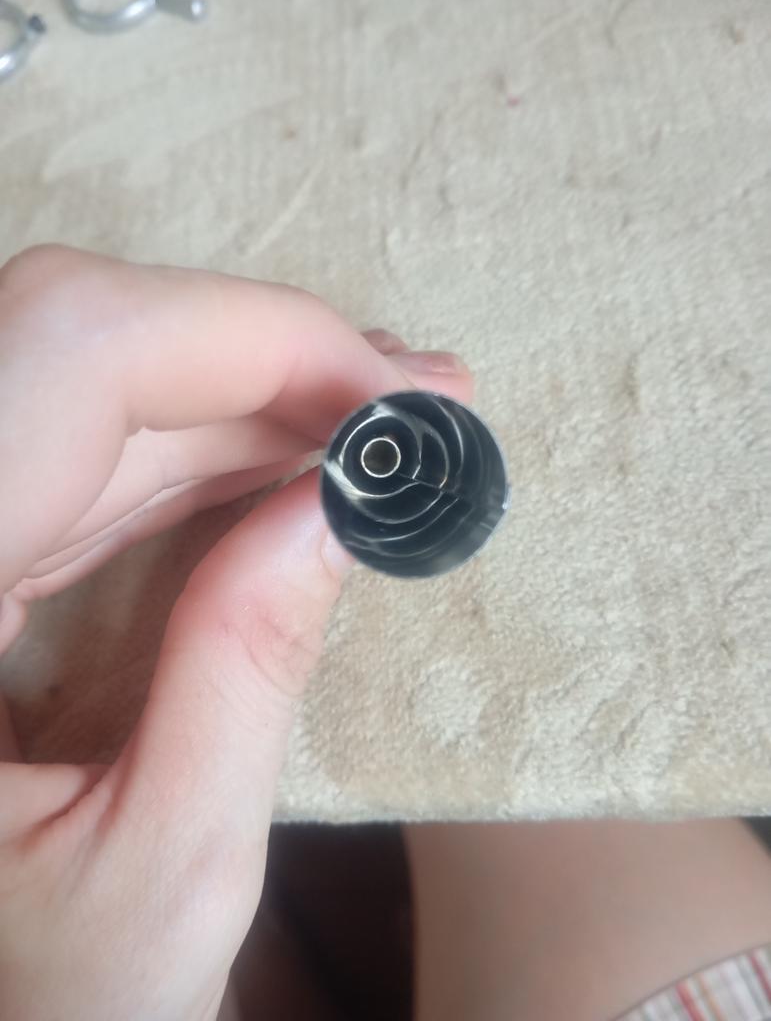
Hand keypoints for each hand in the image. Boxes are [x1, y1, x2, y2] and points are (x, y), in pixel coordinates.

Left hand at [0, 246, 471, 1019]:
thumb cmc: (36, 1006)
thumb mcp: (162, 871)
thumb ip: (246, 672)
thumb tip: (335, 508)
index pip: (73, 354)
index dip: (249, 340)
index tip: (393, 396)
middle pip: (88, 348)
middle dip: (274, 361)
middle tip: (420, 402)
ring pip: (101, 387)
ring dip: (257, 396)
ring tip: (384, 427)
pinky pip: (97, 452)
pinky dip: (213, 445)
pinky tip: (300, 463)